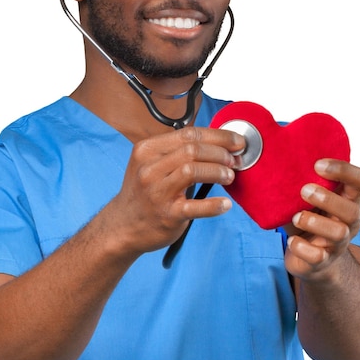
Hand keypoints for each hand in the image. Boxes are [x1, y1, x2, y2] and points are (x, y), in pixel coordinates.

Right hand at [107, 126, 244, 254]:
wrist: (123, 226)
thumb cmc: (143, 193)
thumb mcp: (150, 163)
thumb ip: (176, 151)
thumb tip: (217, 143)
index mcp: (147, 150)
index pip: (189, 134)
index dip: (218, 136)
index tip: (236, 141)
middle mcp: (149, 168)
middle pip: (193, 149)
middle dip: (221, 152)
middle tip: (233, 161)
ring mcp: (157, 192)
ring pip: (192, 170)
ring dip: (218, 172)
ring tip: (229, 177)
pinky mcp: (167, 215)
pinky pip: (196, 207)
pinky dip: (215, 205)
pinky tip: (225, 204)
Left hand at [284, 158, 359, 280]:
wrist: (310, 258)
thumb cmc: (308, 217)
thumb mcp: (307, 197)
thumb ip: (299, 178)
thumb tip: (267, 152)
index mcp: (348, 199)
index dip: (344, 170)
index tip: (318, 164)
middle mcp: (348, 221)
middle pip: (352, 210)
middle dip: (327, 199)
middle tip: (304, 190)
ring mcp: (338, 243)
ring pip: (338, 233)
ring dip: (314, 222)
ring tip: (295, 217)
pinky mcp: (322, 261)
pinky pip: (318, 256)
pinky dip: (301, 247)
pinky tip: (291, 240)